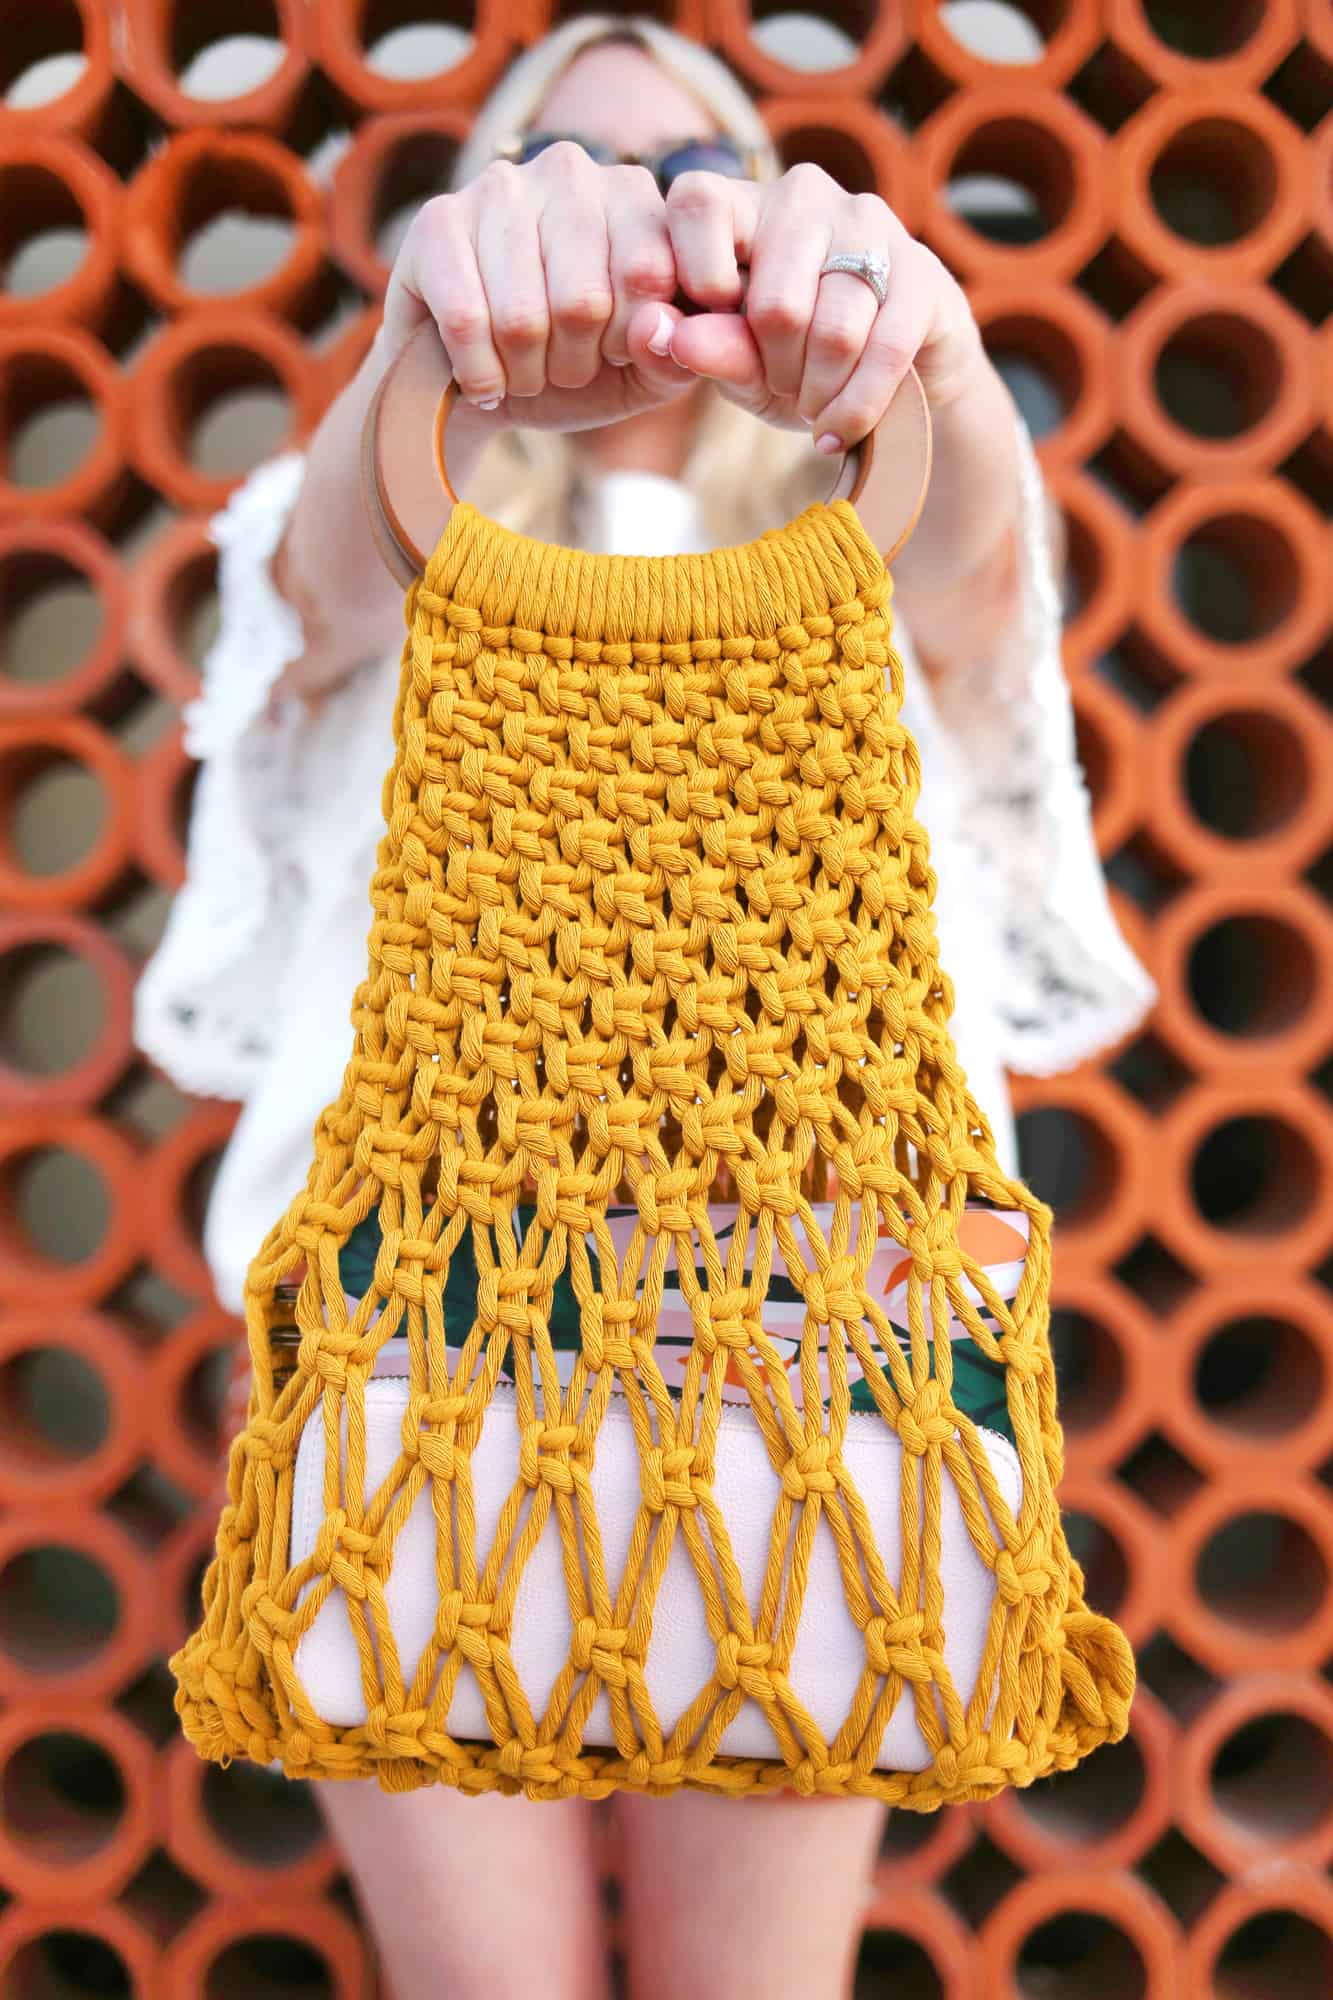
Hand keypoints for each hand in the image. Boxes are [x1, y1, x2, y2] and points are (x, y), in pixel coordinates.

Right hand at [376, 140, 702, 432]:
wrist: (483, 384)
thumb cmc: (574, 368)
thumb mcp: (642, 374)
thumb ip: (673, 356)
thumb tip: (655, 329)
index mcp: (634, 196)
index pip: (649, 273)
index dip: (629, 341)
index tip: (612, 353)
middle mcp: (570, 171)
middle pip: (582, 302)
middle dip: (573, 364)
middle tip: (560, 369)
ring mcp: (500, 187)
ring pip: (521, 317)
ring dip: (524, 373)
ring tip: (522, 370)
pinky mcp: (437, 219)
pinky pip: (465, 319)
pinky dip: (479, 373)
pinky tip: (482, 377)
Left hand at [650, 163, 985, 451]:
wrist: (891, 380)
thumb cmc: (797, 363)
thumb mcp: (741, 365)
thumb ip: (710, 348)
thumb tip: (671, 337)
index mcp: (743, 205)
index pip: (697, 204)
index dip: (697, 278)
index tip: (716, 329)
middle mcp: (803, 196)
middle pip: (776, 305)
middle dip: (777, 370)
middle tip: (783, 386)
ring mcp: (868, 223)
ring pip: (834, 333)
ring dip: (818, 394)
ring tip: (813, 405)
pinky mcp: (922, 271)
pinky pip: (885, 351)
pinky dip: (856, 407)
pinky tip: (838, 429)